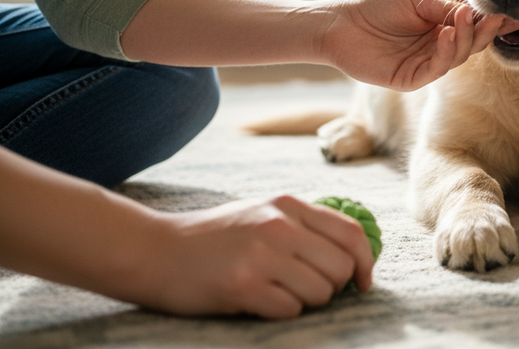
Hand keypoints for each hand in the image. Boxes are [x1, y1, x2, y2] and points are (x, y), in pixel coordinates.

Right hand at [141, 195, 373, 318]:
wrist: (153, 250)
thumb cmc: (213, 238)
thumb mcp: (262, 213)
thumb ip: (304, 226)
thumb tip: (353, 256)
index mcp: (288, 205)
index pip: (351, 233)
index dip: (365, 262)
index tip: (363, 283)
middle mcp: (279, 225)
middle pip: (340, 267)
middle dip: (333, 287)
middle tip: (307, 292)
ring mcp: (261, 255)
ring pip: (320, 292)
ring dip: (305, 302)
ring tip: (277, 294)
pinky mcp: (242, 286)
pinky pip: (289, 310)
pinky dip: (281, 313)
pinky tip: (257, 302)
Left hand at [318, 0, 518, 90]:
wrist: (340, 24)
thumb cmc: (373, 8)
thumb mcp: (414, 2)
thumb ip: (443, 9)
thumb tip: (472, 11)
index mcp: (439, 28)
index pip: (472, 28)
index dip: (491, 22)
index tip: (511, 13)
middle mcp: (435, 48)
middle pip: (471, 44)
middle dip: (487, 31)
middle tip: (498, 18)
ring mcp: (424, 65)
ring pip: (458, 57)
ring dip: (466, 38)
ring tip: (465, 20)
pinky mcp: (411, 79)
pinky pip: (436, 69)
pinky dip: (446, 51)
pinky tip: (448, 34)